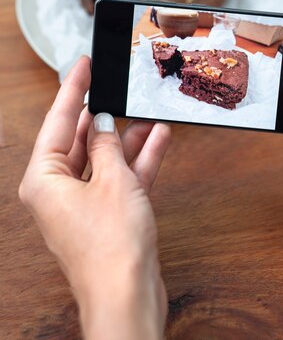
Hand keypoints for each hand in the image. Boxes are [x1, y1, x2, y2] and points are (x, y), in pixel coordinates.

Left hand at [19, 56, 170, 339]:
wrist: (129, 296)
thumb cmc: (111, 247)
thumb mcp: (113, 179)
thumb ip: (108, 145)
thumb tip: (105, 123)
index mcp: (44, 179)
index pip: (58, 121)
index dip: (72, 90)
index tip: (82, 66)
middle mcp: (59, 191)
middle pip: (81, 139)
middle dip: (105, 115)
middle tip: (117, 86)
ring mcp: (84, 204)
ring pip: (104, 158)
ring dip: (128, 138)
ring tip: (147, 113)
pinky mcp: (107, 215)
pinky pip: (121, 177)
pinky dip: (138, 160)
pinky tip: (158, 138)